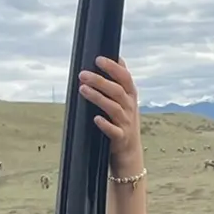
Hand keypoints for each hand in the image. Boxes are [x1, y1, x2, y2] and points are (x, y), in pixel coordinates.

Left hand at [78, 57, 143, 175]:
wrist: (130, 154)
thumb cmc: (124, 123)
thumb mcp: (126, 101)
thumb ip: (120, 82)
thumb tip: (117, 59)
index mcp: (130, 96)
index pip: (125, 77)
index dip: (113, 68)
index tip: (98, 59)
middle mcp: (130, 108)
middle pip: (117, 91)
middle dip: (100, 81)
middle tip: (82, 74)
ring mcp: (126, 123)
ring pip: (113, 108)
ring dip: (98, 97)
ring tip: (82, 89)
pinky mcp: (120, 138)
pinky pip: (114, 131)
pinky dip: (105, 124)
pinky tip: (95, 119)